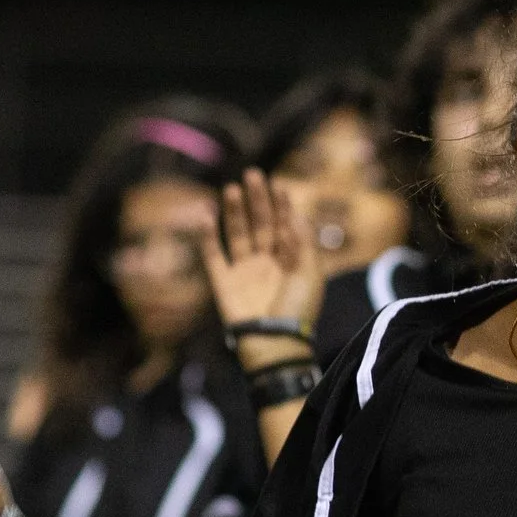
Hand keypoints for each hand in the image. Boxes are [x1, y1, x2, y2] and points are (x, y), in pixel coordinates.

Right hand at [204, 168, 324, 354]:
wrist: (273, 342)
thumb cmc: (297, 310)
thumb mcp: (310, 273)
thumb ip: (303, 241)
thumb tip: (296, 212)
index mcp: (290, 261)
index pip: (285, 225)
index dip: (282, 205)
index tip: (279, 184)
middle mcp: (266, 262)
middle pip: (261, 224)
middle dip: (258, 200)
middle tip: (253, 174)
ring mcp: (244, 271)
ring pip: (237, 234)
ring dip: (234, 212)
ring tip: (232, 188)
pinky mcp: (223, 282)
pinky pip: (212, 255)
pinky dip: (207, 235)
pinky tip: (205, 214)